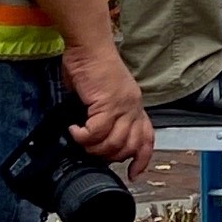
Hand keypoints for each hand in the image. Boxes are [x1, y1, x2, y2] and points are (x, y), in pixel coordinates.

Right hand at [61, 43, 154, 179]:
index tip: (133, 174)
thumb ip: (106, 114)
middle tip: (90, 149)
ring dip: (93, 147)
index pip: (147, 137)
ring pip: (113, 143)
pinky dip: (82, 137)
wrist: (90, 47)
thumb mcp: (104, 94)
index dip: (143, 159)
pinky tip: (74, 130)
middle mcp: (133, 106)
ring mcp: (122, 105)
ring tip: (81, 139)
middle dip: (108, 155)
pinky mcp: (107, 102)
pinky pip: (96, 132)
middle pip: (129, 146)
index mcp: (135, 105)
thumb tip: (95, 135)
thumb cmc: (92, 67)